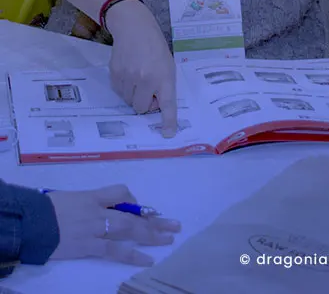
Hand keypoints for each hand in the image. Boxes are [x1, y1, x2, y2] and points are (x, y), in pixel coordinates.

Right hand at [48, 185, 180, 265]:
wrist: (32, 222)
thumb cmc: (46, 208)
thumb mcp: (70, 197)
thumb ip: (86, 202)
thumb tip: (94, 208)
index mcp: (93, 195)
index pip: (121, 191)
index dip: (133, 200)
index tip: (139, 208)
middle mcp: (99, 210)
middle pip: (132, 214)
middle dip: (155, 220)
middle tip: (174, 225)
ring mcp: (96, 228)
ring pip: (129, 230)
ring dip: (151, 235)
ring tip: (169, 239)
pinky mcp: (89, 246)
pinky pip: (115, 251)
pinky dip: (133, 255)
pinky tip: (148, 259)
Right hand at [107, 0, 177, 136]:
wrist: (134, 28)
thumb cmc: (155, 48)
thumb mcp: (167, 64)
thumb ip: (164, 84)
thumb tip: (154, 105)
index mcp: (164, 76)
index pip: (167, 103)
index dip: (168, 119)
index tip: (168, 133)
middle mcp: (146, 79)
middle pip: (141, 108)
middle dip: (145, 103)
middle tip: (149, 89)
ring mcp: (129, 76)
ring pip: (128, 101)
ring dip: (134, 94)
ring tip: (138, 76)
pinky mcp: (115, 74)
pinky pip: (119, 92)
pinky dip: (124, 88)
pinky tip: (128, 72)